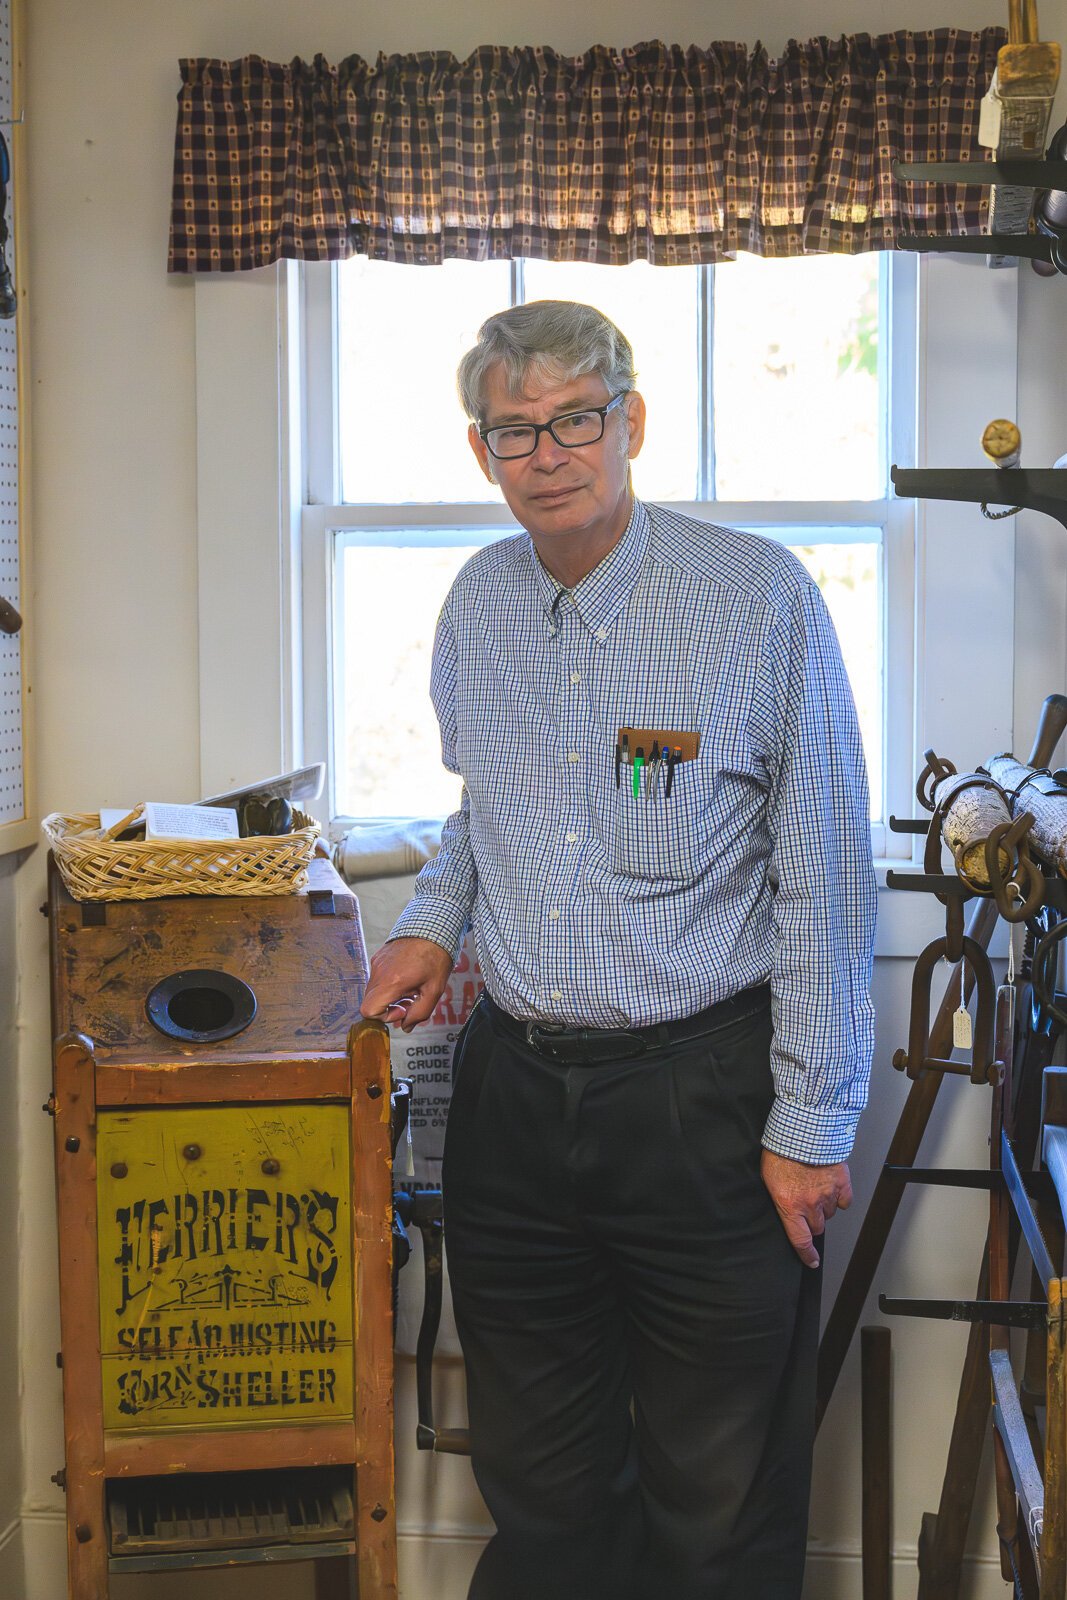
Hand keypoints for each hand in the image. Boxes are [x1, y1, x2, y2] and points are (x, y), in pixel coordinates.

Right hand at [361, 937, 454, 1031]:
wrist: (433, 926)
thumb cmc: (436, 956)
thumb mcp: (434, 990)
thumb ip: (420, 1013)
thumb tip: (406, 1026)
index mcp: (392, 981)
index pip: (368, 1011)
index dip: (384, 1017)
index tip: (402, 1009)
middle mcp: (379, 972)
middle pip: (370, 1002)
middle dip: (388, 1008)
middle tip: (409, 1000)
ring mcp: (377, 963)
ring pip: (373, 991)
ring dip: (389, 996)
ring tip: (410, 988)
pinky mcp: (378, 957)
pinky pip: (377, 978)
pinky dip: (388, 984)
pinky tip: (406, 977)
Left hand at [760, 1151, 852, 1268]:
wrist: (801, 1131)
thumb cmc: (781, 1151)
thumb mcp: (769, 1179)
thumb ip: (780, 1199)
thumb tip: (784, 1207)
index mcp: (790, 1205)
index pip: (799, 1240)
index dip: (806, 1255)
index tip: (811, 1261)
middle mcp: (811, 1204)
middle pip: (817, 1226)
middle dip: (812, 1220)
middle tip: (806, 1204)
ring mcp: (828, 1194)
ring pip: (830, 1213)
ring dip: (824, 1207)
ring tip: (815, 1188)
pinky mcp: (842, 1183)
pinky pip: (845, 1200)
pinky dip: (840, 1197)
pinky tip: (831, 1186)